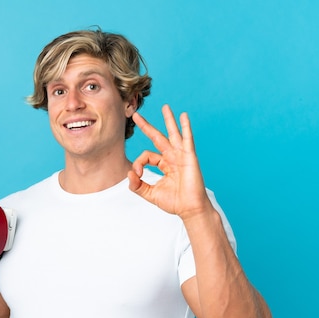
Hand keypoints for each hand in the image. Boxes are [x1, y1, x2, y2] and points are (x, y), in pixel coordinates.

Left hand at [128, 104, 211, 220]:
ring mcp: (181, 156)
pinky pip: (187, 139)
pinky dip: (185, 127)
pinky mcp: (189, 157)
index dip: (139, 163)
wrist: (189, 209)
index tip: (137, 175)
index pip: (146, 156)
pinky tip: (183, 116)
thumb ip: (137, 185)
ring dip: (168, 120)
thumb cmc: (174, 202)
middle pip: (157, 137)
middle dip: (146, 126)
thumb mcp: (149, 194)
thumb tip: (129, 173)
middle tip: (136, 114)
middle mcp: (172, 157)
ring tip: (164, 107)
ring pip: (173, 134)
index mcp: (164, 164)